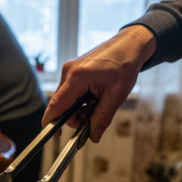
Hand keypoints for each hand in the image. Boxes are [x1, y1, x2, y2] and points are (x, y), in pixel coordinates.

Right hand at [43, 25, 155, 141]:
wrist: (129, 45)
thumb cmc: (124, 65)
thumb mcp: (116, 95)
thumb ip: (102, 117)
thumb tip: (93, 136)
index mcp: (77, 77)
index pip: (57, 105)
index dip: (52, 122)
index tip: (54, 135)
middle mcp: (69, 71)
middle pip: (61, 104)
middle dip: (74, 116)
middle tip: (93, 119)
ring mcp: (69, 69)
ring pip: (66, 98)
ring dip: (79, 107)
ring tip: (99, 102)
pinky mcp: (73, 69)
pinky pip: (71, 90)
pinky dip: (81, 99)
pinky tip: (95, 95)